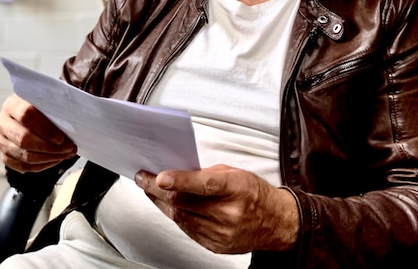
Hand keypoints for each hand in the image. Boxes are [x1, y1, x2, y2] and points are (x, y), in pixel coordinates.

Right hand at [0, 94, 77, 172]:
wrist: (28, 116)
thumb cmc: (41, 108)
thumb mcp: (47, 100)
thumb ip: (57, 103)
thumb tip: (75, 114)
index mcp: (12, 104)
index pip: (26, 115)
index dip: (45, 128)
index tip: (62, 138)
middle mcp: (2, 122)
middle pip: (24, 139)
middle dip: (50, 147)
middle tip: (69, 148)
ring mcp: (1, 140)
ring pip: (25, 156)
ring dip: (49, 158)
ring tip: (65, 154)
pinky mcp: (5, 155)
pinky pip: (23, 166)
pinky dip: (42, 166)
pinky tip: (55, 159)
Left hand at [134, 164, 298, 253]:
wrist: (275, 223)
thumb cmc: (253, 193)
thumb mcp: (235, 173)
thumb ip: (205, 173)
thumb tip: (174, 171)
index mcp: (236, 189)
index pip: (205, 185)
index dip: (180, 180)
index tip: (159, 176)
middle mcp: (229, 213)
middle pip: (185, 202)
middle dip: (157, 189)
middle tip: (141, 177)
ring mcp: (222, 233)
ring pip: (180, 217)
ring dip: (160, 202)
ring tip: (149, 189)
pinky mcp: (216, 246)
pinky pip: (186, 229)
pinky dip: (173, 215)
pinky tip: (166, 205)